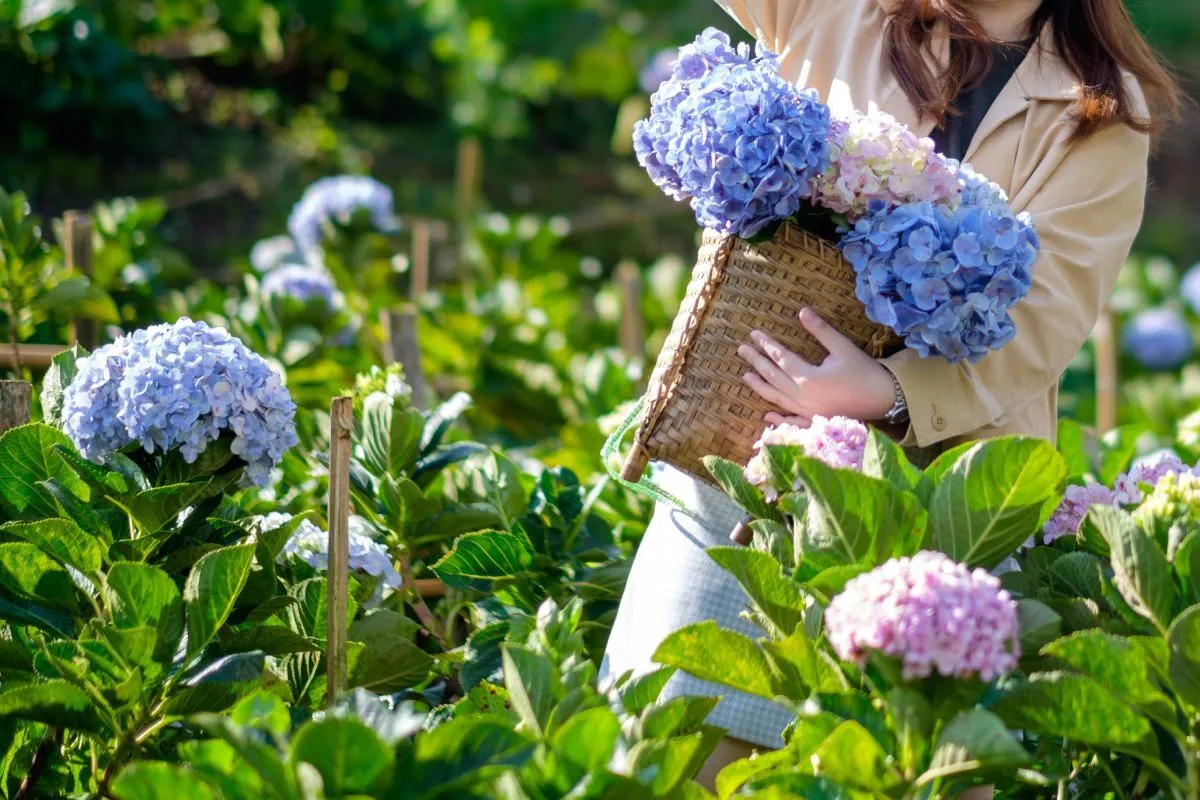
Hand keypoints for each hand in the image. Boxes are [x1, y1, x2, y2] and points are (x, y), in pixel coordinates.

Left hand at [737, 307, 896, 424]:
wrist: (884, 400)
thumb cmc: (864, 371)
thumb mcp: (843, 347)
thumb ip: (821, 330)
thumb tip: (802, 311)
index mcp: (808, 378)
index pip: (780, 358)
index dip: (766, 345)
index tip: (753, 335)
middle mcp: (802, 396)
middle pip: (773, 377)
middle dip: (756, 362)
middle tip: (741, 350)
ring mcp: (806, 411)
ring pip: (776, 398)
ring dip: (760, 386)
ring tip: (746, 375)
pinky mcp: (814, 420)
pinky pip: (790, 420)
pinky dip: (777, 418)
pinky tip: (766, 415)